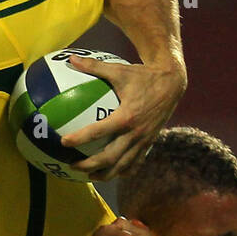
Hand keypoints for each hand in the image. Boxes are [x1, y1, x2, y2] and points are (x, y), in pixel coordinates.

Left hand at [60, 53, 185, 179]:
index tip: (63, 143)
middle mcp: (135, 133)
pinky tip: (112, 173)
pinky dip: (123, 171)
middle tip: (72, 166)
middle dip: (90, 165)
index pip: (98, 131)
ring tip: (89, 176)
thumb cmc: (143, 75)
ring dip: (105, 174)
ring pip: (122, 165)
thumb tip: (71, 59)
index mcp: (127, 116)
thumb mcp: (119, 69)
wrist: (173, 83)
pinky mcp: (149, 143)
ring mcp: (143, 140)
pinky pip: (135, 163)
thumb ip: (94, 66)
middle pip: (110, 157)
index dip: (80, 138)